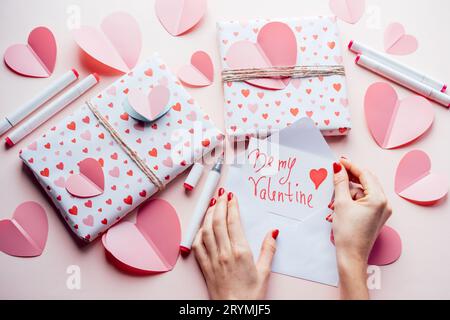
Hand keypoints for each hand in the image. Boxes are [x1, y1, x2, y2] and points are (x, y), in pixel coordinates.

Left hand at [192, 188, 277, 299]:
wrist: (234, 312)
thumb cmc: (250, 295)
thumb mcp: (265, 272)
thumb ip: (268, 250)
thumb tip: (273, 232)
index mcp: (240, 252)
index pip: (233, 222)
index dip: (232, 206)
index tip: (232, 196)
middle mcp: (224, 253)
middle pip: (218, 222)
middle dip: (219, 204)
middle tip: (222, 194)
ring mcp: (212, 259)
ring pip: (206, 230)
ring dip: (208, 215)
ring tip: (212, 204)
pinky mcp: (204, 266)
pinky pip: (198, 245)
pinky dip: (199, 232)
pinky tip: (203, 226)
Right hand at [331, 158, 391, 298]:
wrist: (352, 256)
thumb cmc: (348, 233)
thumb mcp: (341, 204)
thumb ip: (340, 182)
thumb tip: (338, 167)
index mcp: (378, 199)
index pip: (365, 174)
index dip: (350, 166)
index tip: (338, 161)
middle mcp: (384, 204)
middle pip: (366, 181)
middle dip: (350, 178)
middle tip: (336, 173)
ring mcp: (382, 211)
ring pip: (364, 191)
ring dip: (349, 191)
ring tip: (334, 199)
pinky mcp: (376, 217)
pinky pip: (365, 201)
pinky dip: (353, 199)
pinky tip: (340, 204)